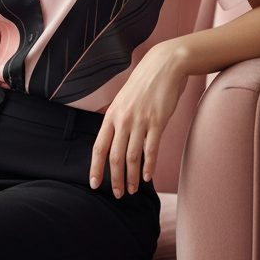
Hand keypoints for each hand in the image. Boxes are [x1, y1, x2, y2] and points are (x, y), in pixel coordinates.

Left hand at [89, 42, 187, 197]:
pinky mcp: (157, 121)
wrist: (164, 66)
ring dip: (133, 177)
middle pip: (114, 156)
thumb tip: (113, 138)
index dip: (95, 168)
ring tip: (134, 190)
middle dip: (116, 179)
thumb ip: (117, 119)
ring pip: (132, 157)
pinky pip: (151, 149)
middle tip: (119, 194)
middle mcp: (123, 119)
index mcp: (111, 114)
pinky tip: (149, 177)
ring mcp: (140, 121)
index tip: (95, 184)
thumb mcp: (123, 99)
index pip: (99, 147)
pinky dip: (149, 165)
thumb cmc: (143, 83)